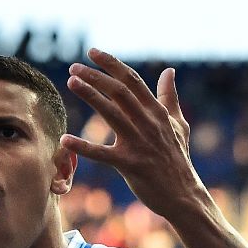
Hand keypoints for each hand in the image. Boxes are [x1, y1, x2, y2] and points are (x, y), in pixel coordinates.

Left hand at [63, 48, 209, 222]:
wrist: (183, 194)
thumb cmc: (177, 159)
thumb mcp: (178, 124)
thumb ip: (169, 97)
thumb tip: (169, 71)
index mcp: (157, 112)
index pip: (132, 81)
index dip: (111, 64)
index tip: (92, 52)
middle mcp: (149, 123)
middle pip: (119, 92)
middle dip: (96, 76)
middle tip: (74, 67)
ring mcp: (140, 143)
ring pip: (112, 113)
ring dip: (91, 96)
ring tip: (71, 82)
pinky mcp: (130, 164)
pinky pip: (102, 154)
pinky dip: (83, 147)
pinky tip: (64, 140)